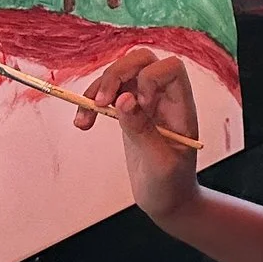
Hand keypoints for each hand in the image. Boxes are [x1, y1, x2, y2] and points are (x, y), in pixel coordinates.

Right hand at [82, 46, 204, 222]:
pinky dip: (90, 103)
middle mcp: (164, 98)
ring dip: (97, 90)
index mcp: (181, 106)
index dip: (151, 78)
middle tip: (99, 102)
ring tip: (83, 120)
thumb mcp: (160, 164)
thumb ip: (143, 130)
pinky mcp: (128, 112)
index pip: (171, 69)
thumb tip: (123, 99)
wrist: (167, 201)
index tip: (140, 105)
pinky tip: (82, 124)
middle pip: (141, 60)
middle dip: (116, 74)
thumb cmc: (171, 185)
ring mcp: (144, 103)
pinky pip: (108, 94)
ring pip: (119, 74)